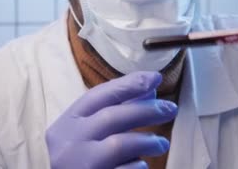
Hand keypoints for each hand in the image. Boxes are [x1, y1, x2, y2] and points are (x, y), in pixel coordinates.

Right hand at [46, 71, 176, 168]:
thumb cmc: (75, 157)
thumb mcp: (85, 131)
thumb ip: (112, 111)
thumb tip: (149, 92)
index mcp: (67, 122)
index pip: (98, 95)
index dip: (128, 84)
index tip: (155, 78)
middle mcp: (70, 141)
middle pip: (111, 117)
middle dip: (145, 110)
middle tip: (170, 108)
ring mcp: (78, 164)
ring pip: (118, 144)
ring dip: (146, 140)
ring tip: (161, 143)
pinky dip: (136, 166)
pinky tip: (142, 165)